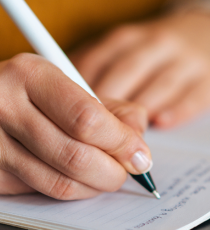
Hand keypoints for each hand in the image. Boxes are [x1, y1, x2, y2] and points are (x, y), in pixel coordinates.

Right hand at [0, 53, 151, 199]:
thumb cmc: (42, 93)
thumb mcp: (76, 86)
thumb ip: (116, 111)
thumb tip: (138, 148)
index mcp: (32, 75)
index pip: (87, 119)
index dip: (121, 143)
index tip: (140, 155)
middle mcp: (5, 106)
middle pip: (76, 156)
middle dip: (113, 171)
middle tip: (127, 170)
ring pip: (60, 182)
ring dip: (95, 185)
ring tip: (107, 174)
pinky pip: (43, 191)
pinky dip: (72, 189)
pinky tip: (78, 175)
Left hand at [70, 11, 209, 127]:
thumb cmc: (161, 51)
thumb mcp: (132, 46)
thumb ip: (102, 66)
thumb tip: (67, 95)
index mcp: (134, 36)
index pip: (101, 58)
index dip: (83, 86)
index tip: (70, 112)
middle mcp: (161, 43)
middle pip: (129, 71)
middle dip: (109, 102)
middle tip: (93, 131)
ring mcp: (190, 61)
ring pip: (161, 85)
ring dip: (140, 110)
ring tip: (124, 135)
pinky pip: (194, 97)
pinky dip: (177, 110)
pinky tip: (162, 122)